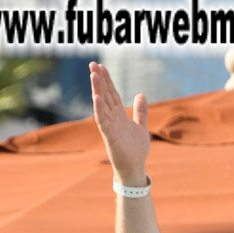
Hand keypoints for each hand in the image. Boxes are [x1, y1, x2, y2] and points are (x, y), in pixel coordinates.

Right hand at [89, 61, 149, 184]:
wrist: (134, 168)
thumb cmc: (136, 150)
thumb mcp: (141, 127)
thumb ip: (141, 111)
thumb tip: (141, 94)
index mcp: (119, 115)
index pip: (112, 94)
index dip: (107, 80)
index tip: (101, 66)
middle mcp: (112, 118)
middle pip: (104, 95)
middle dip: (99, 80)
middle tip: (92, 64)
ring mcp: (109, 126)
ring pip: (101, 105)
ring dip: (97, 90)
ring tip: (93, 75)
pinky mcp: (109, 136)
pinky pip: (102, 121)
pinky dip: (99, 110)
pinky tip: (96, 98)